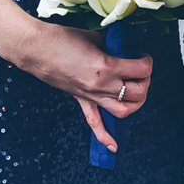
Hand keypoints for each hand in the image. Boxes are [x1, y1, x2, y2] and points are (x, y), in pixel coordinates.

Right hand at [3, 20, 153, 153]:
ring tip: (137, 93)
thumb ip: (112, 46)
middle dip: (145, 81)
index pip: (141, 69)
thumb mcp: (94, 37)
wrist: (36, 49)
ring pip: (123, 110)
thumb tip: (122, 50)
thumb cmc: (61, 39)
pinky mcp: (81, 100)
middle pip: (138, 92)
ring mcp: (91, 96)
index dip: (147, 62)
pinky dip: (105, 137)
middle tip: (141, 72)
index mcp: (107, 66)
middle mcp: (102, 85)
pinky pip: (94, 123)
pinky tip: (114, 147)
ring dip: (135, 104)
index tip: (143, 57)